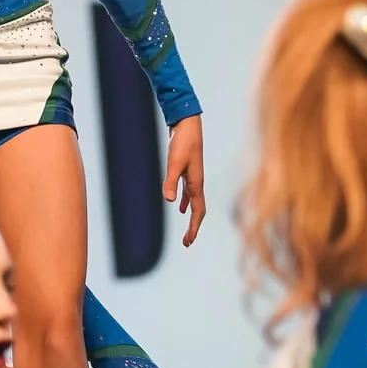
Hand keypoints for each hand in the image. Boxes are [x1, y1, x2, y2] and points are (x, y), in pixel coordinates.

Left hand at [165, 114, 205, 246]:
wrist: (186, 125)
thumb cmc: (181, 143)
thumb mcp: (174, 163)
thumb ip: (171, 182)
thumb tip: (168, 201)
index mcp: (196, 184)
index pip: (197, 211)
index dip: (193, 227)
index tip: (189, 241)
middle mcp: (197, 183)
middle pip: (198, 210)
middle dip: (193, 227)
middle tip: (187, 242)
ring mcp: (193, 177)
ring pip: (194, 202)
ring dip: (190, 217)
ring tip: (186, 231)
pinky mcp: (187, 171)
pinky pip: (188, 193)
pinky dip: (184, 202)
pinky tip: (178, 206)